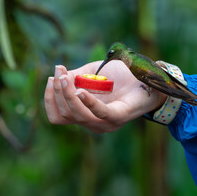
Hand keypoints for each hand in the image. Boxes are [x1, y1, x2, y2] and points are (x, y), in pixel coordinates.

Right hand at [44, 60, 166, 132]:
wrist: (145, 75)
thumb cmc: (119, 75)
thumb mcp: (91, 73)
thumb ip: (74, 77)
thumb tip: (57, 77)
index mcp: (84, 114)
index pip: (58, 115)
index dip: (50, 98)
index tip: (52, 77)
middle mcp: (93, 122)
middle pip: (66, 114)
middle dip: (58, 93)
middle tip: (58, 73)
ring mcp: (106, 123)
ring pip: (78, 115)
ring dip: (68, 95)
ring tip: (65, 78)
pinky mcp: (119, 117)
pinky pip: (100, 113)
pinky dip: (88, 102)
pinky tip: (80, 91)